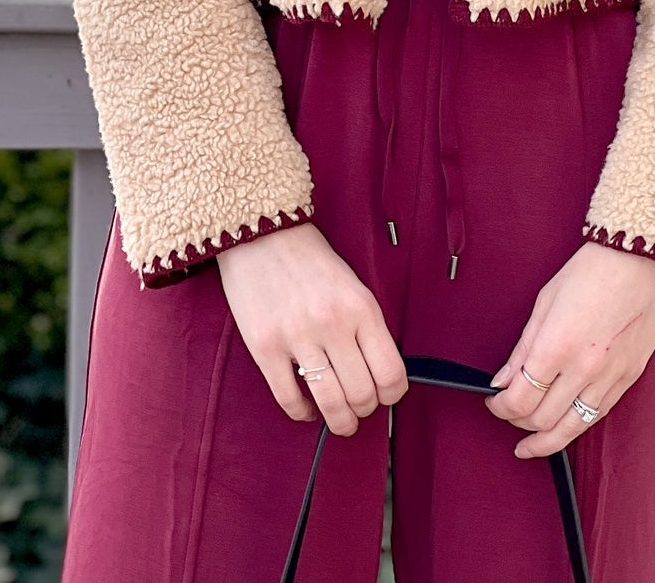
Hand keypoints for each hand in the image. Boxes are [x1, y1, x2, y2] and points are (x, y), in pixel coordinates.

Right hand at [216, 221, 408, 436]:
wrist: (262, 232)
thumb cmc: (311, 260)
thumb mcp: (352, 285)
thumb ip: (366, 326)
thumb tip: (379, 374)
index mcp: (361, 307)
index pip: (391, 372)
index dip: (392, 395)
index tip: (386, 397)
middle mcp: (332, 324)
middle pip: (361, 394)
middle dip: (364, 410)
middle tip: (359, 408)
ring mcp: (297, 337)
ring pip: (330, 403)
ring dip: (339, 421)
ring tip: (339, 420)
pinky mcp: (265, 347)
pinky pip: (289, 399)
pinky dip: (302, 413)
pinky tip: (307, 409)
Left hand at [483, 242, 654, 457]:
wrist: (643, 258)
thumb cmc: (594, 269)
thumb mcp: (546, 300)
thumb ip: (524, 347)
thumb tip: (504, 380)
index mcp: (557, 345)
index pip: (520, 399)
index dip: (500, 407)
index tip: (494, 402)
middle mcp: (584, 368)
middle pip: (542, 418)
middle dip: (517, 422)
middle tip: (507, 413)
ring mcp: (610, 376)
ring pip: (572, 427)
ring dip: (545, 439)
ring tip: (529, 444)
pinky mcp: (630, 377)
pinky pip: (598, 414)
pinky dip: (576, 425)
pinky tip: (563, 426)